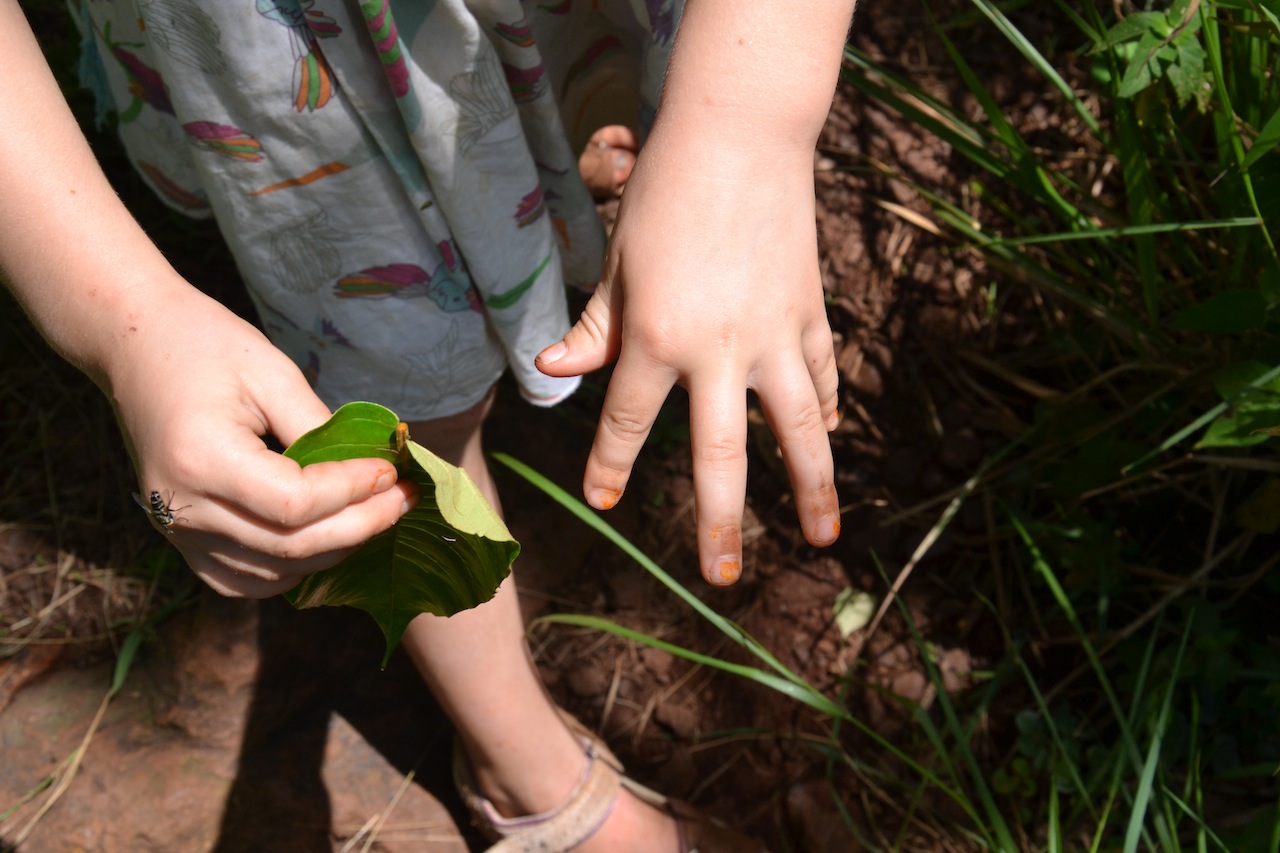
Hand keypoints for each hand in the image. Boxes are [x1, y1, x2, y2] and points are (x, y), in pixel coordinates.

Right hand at [107, 284, 413, 597]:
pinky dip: (290, 570)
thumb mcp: (271, 372)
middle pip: (289, 547)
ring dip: (332, 553)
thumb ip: (319, 428)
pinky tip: (326, 540)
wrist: (132, 344)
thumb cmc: (204, 344)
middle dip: (360, 527)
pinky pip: (241, 579)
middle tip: (404, 501)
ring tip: (374, 517)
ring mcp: (175, 529)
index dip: (354, 493)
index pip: (295, 504)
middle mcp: (181, 507)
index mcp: (201, 459)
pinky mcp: (177, 537)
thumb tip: (373, 468)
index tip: (394, 472)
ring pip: (271, 574)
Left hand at [536, 131, 839, 585]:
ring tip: (822, 539)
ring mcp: (773, 337)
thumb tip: (554, 372)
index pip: (627, 423)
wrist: (740, 135)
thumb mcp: (617, 262)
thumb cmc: (665, 194)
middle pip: (721, 459)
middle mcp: (717, 352)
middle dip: (719, 525)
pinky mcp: (811, 314)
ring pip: (798, 432)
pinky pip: (821, 377)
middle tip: (722, 577)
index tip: (603, 501)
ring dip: (811, 489)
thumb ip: (594, 328)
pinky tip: (827, 436)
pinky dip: (824, 410)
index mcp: (655, 339)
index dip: (610, 466)